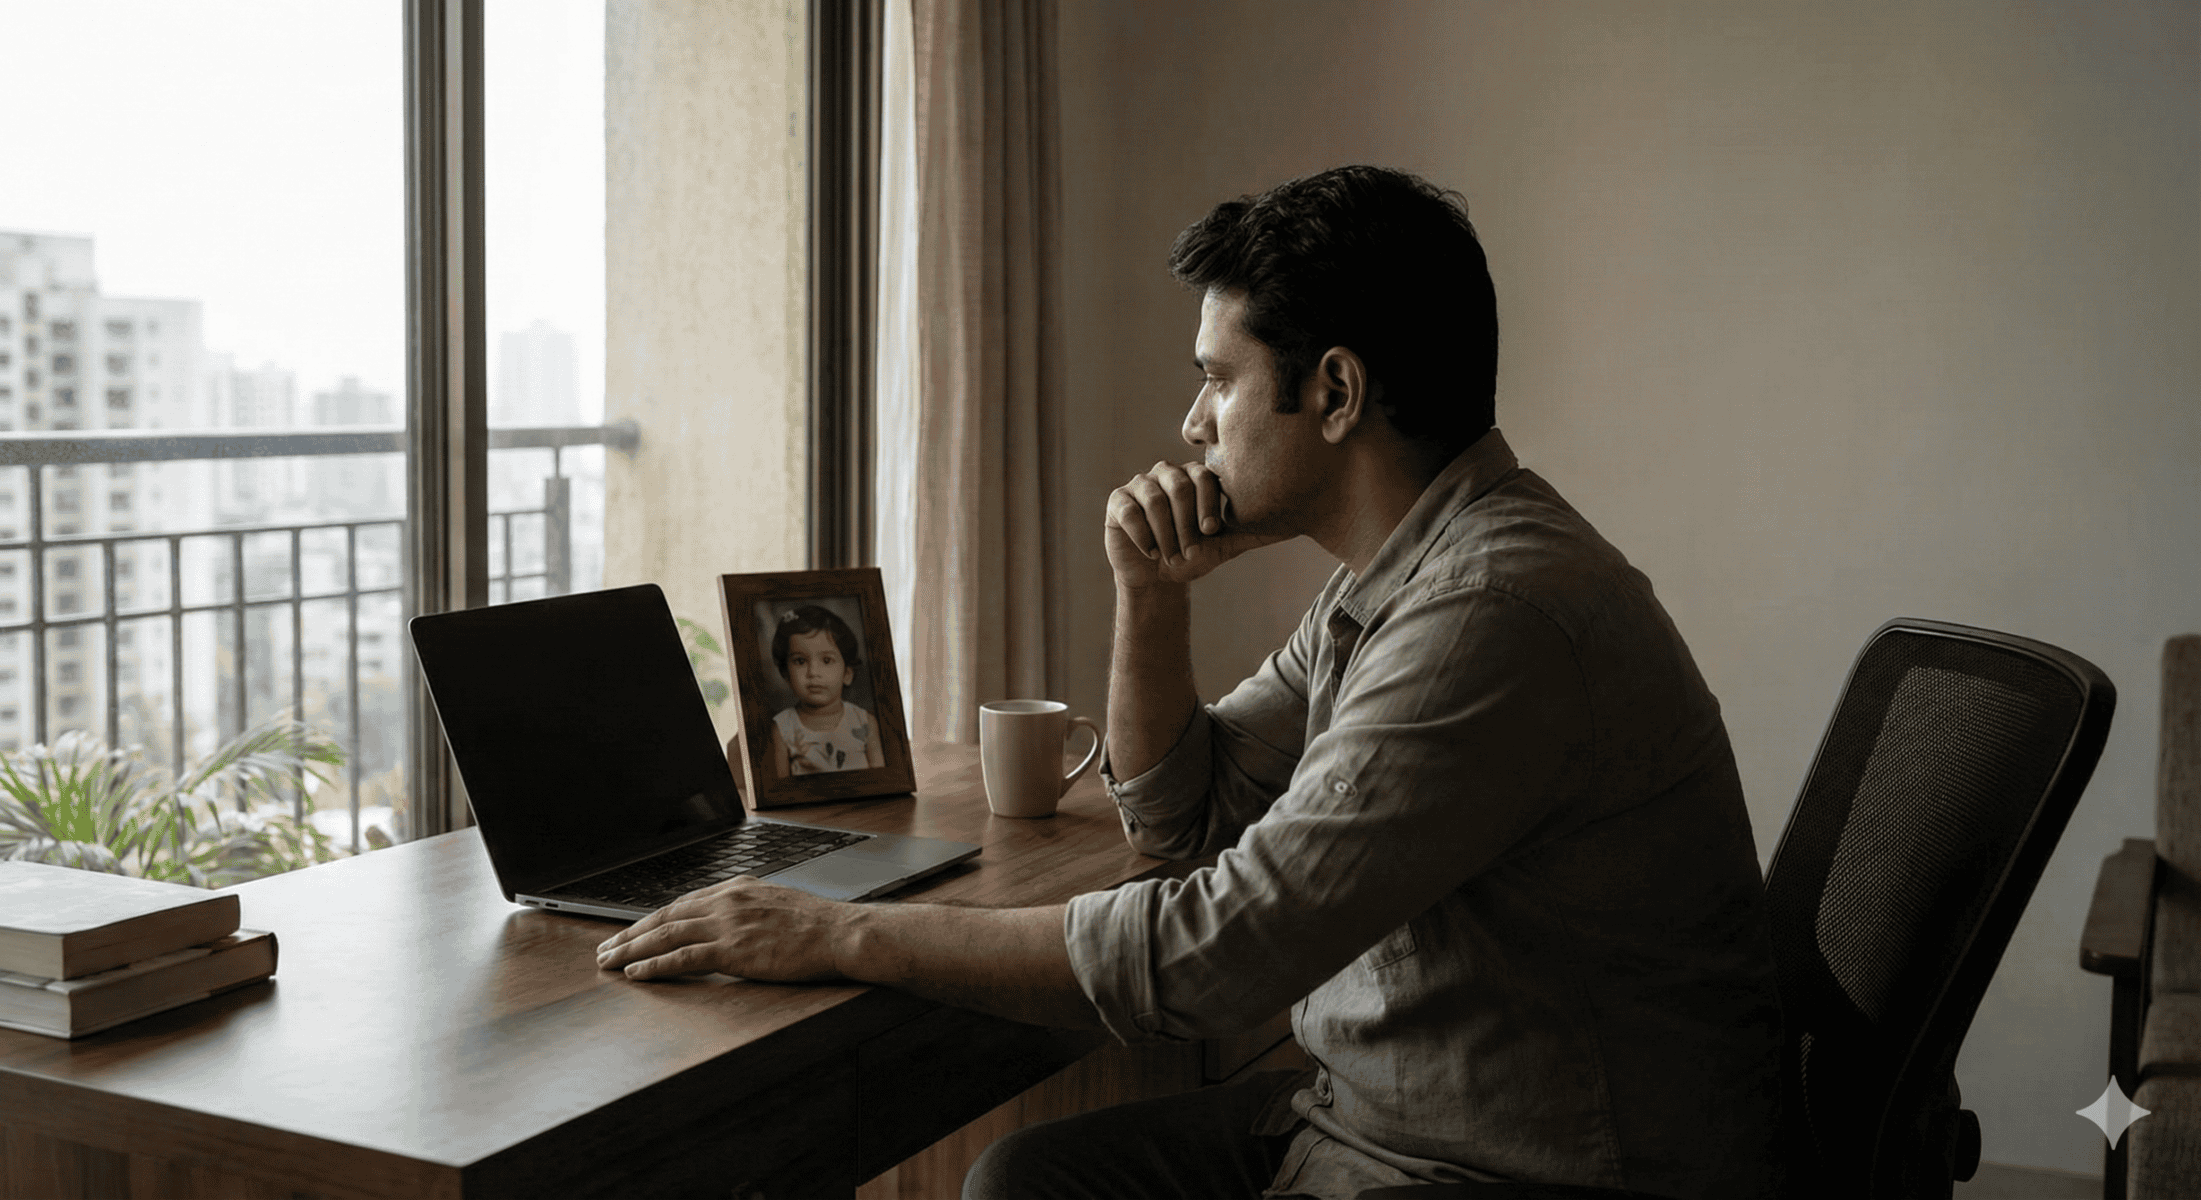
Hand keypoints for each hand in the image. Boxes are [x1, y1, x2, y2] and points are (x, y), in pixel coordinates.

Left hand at [594, 876, 850, 981]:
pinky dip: (655, 966)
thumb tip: (735, 920)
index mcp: (737, 888)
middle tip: (605, 948)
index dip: (652, 920)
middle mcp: (727, 901)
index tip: (632, 932)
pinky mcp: (733, 950)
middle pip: (665, 917)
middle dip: (630, 934)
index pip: (682, 904)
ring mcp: (728, 925)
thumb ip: (751, 908)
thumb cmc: (819, 926)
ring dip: (632, 950)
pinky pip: (682, 958)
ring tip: (608, 962)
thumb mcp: (779, 904)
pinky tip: (636, 974)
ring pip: (666, 936)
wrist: (841, 933)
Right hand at [1105, 460, 1285, 588]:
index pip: (1204, 478)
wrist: (1157, 577)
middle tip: (1190, 550)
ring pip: (1153, 499)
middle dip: (1186, 523)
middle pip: (1178, 485)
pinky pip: (1129, 509)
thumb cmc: (1192, 555)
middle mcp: (1167, 474)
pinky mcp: (1118, 501)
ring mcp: (1141, 485)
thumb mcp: (1225, 545)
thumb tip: (1295, 527)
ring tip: (1170, 556)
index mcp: (1195, 477)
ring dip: (1165, 533)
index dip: (1208, 503)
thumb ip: (1254, 533)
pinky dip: (1142, 533)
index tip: (1210, 531)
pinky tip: (1150, 552)